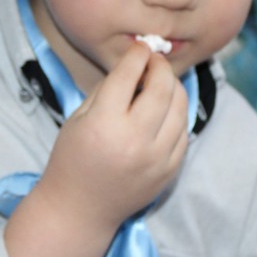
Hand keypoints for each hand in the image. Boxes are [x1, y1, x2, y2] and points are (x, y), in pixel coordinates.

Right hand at [37, 41, 189, 235]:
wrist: (80, 210)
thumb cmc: (72, 160)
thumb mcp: (78, 118)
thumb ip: (108, 90)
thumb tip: (136, 66)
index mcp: (105, 124)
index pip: (129, 75)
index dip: (137, 55)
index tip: (140, 47)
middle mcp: (135, 141)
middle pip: (162, 87)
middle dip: (160, 66)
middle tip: (154, 60)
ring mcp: (157, 158)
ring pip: (180, 107)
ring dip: (173, 87)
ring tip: (161, 82)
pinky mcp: (169, 171)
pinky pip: (184, 131)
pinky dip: (177, 114)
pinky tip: (165, 109)